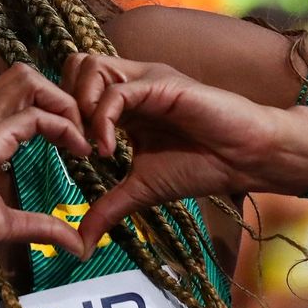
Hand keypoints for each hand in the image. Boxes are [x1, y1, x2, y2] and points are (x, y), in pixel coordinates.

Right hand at [0, 64, 92, 269]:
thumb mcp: (5, 222)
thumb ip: (41, 225)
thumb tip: (76, 244)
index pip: (17, 93)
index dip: (51, 109)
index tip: (73, 142)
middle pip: (24, 75)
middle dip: (60, 97)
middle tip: (80, 133)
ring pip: (29, 80)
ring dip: (62, 103)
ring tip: (79, 137)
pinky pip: (35, 115)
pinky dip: (64, 127)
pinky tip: (77, 150)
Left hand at [60, 53, 307, 252]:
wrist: (245, 159)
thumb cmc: (200, 166)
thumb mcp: (141, 189)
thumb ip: (108, 207)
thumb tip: (82, 243)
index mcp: (124, 102)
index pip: (74, 85)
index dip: (62, 113)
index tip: (68, 152)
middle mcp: (132, 83)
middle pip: (75, 65)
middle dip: (64, 102)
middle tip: (72, 143)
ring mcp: (146, 79)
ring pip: (91, 67)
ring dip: (80, 105)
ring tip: (89, 145)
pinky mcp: (162, 84)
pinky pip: (118, 91)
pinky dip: (103, 119)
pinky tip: (108, 150)